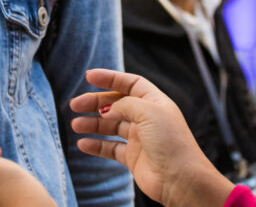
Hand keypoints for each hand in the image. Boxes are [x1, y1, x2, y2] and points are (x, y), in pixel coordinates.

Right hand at [69, 68, 234, 206]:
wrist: (180, 179)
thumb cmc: (171, 142)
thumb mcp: (148, 111)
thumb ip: (125, 104)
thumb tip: (106, 108)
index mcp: (154, 102)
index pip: (129, 83)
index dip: (110, 78)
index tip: (89, 76)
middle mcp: (146, 118)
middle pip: (116, 104)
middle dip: (95, 103)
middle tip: (75, 105)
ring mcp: (139, 138)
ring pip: (110, 126)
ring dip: (92, 124)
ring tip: (75, 125)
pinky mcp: (133, 157)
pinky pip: (110, 148)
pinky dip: (96, 145)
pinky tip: (83, 144)